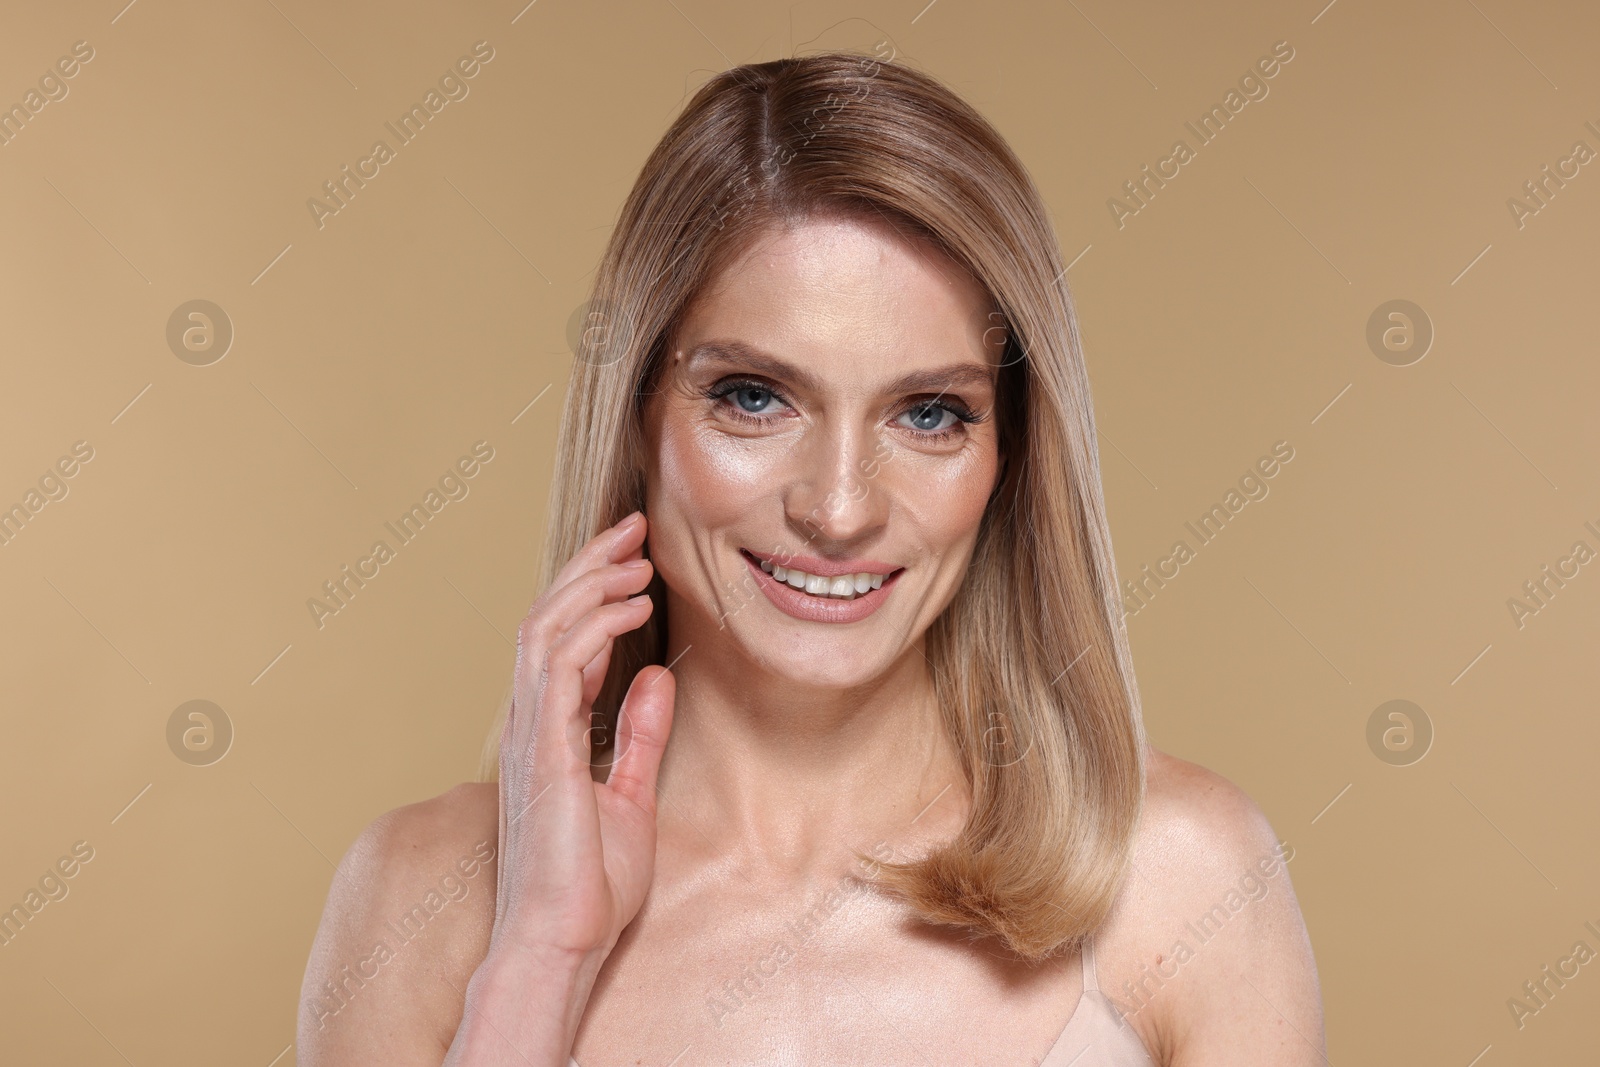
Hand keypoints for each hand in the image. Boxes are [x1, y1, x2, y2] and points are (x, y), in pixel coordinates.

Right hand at [489, 511, 675, 968]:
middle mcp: (530, 723)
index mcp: (548, 732)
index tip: (634, 560)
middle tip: (634, 529)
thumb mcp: (630, 796)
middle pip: (546, 617)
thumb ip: (640, 735)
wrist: (564, 942)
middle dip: (590, 566)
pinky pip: (558, 665)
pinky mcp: (542, 750)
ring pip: (545, 628)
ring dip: (592, 583)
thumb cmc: (590, 885)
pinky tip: (633, 608)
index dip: (592, 590)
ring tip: (639, 558)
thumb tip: (657, 677)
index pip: (560, 638)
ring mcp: (530, 734)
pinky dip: (594, 626)